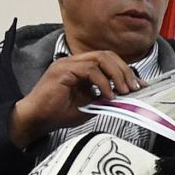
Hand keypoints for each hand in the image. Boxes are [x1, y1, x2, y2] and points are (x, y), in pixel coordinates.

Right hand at [11, 49, 143, 146]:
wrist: (36, 119)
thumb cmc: (57, 112)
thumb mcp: (89, 104)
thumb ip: (104, 97)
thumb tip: (124, 96)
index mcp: (81, 67)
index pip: (108, 60)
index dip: (125, 71)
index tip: (138, 85)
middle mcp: (74, 62)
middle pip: (107, 55)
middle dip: (124, 71)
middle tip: (133, 87)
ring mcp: (67, 63)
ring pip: (100, 58)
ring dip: (117, 75)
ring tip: (123, 91)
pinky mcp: (62, 70)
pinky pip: (89, 69)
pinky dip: (103, 82)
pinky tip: (107, 95)